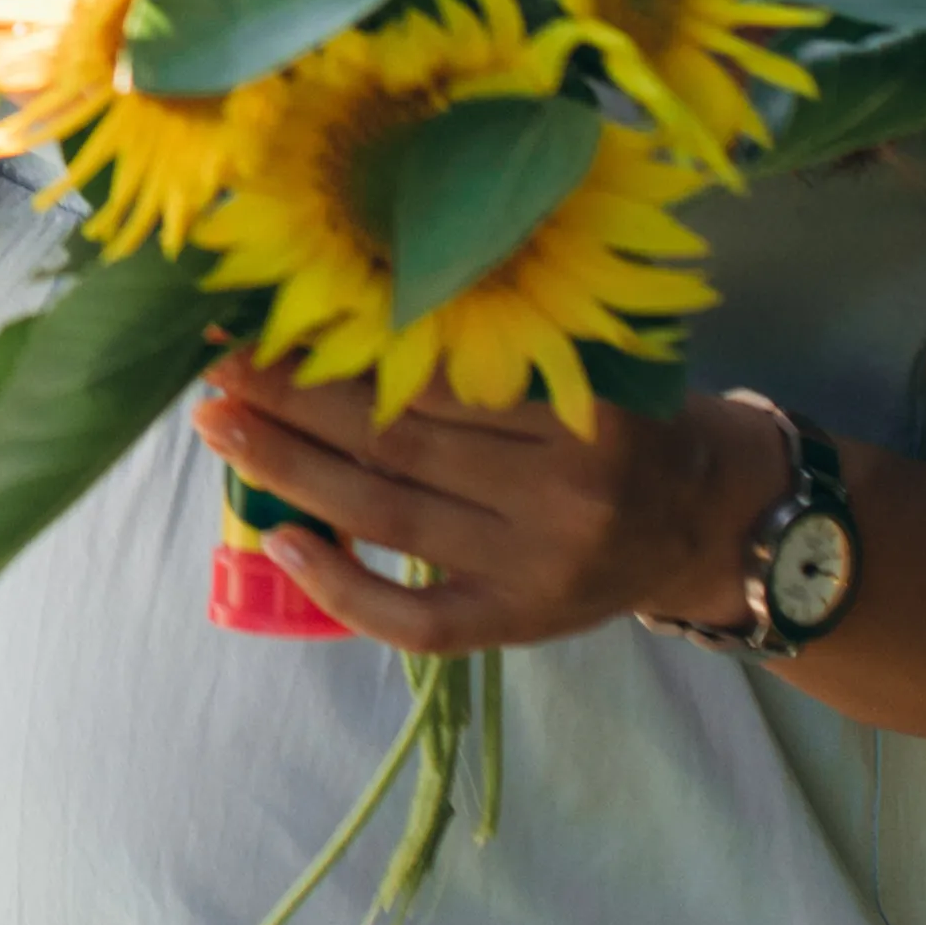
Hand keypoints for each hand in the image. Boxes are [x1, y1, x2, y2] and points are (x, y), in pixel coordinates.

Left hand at [188, 356, 764, 652]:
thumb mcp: (588, 361)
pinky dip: (342, 586)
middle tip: (216, 366)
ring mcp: (538, 567)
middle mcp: (562, 492)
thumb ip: (496, 344)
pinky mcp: (518, 624)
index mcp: (580, 408)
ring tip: (220, 428)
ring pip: (389, 517)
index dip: (339, 345)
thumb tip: (353, 300)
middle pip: (397, 440)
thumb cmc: (626, 419)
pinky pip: (416, 620)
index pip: (433, 373)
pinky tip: (279, 543)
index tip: (266, 313)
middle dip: (292, 400)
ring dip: (289, 472)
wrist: (709, 518)